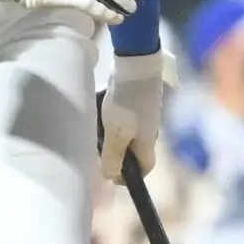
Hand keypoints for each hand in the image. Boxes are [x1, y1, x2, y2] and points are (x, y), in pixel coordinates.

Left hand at [98, 50, 165, 180]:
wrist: (136, 66)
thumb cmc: (126, 104)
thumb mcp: (116, 134)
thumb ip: (113, 157)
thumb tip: (110, 176)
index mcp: (147, 144)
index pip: (144, 168)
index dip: (129, 176)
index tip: (110, 173)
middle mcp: (149, 132)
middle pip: (133, 151)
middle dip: (116, 154)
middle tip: (97, 151)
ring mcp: (144, 116)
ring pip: (127, 134)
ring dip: (111, 135)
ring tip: (94, 132)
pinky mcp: (136, 102)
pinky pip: (123, 118)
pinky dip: (110, 119)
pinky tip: (98, 113)